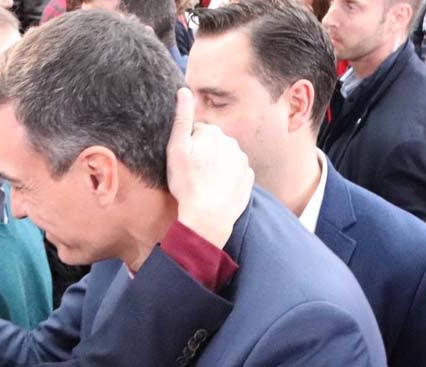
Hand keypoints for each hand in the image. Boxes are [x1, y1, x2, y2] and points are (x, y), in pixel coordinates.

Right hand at [166, 87, 253, 249]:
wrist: (208, 216)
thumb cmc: (188, 184)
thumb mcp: (176, 150)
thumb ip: (181, 118)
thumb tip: (184, 91)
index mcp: (213, 133)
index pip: (198, 132)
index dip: (188, 146)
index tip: (184, 161)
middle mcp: (231, 142)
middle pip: (214, 144)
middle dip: (204, 154)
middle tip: (193, 173)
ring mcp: (242, 161)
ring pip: (226, 158)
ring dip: (217, 166)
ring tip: (205, 183)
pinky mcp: (248, 178)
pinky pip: (236, 173)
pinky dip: (228, 179)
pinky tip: (217, 189)